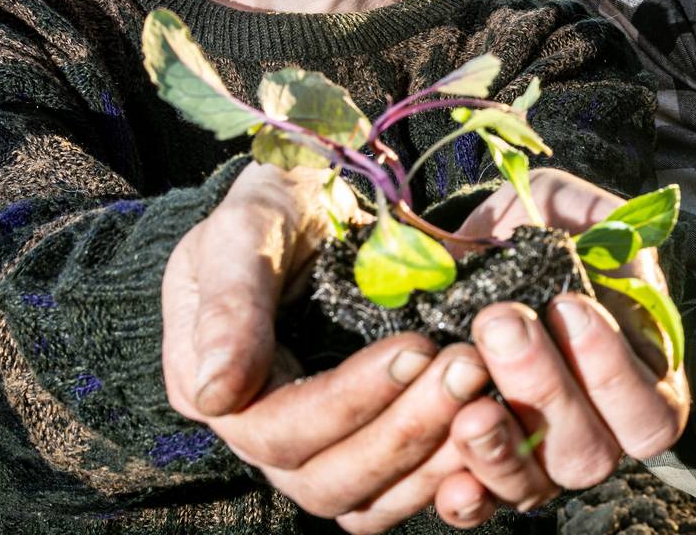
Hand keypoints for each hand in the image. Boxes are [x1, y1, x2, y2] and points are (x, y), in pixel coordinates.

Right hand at [164, 164, 491, 529]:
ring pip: (365, 498)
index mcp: (207, 387)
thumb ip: (229, 305)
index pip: (277, 429)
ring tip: (486, 401)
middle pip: (325, 479)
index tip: (418, 346)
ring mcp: (309, 447)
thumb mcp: (243, 230)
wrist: (316, 197)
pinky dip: (442, 474)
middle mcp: (256, 433)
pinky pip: (396, 491)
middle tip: (468, 370)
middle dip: (402, 432)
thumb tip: (215, 394)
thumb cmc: (273, 205)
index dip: (348, 400)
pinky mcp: (360, 443)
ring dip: (430, 459)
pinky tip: (488, 428)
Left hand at [426, 169, 689, 524]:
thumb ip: (603, 221)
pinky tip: (448, 479)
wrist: (457, 254)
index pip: (650, 408)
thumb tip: (620, 246)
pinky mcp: (485, 473)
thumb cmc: (527, 234)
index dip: (615, 369)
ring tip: (466, 405)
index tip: (569, 305)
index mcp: (640, 377)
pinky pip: (482, 506)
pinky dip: (467, 500)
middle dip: (546, 389)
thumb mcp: (566, 207)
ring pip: (539, 486)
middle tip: (499, 325)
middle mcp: (598, 431)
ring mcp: (541, 460)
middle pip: (593, 451)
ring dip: (502, 448)